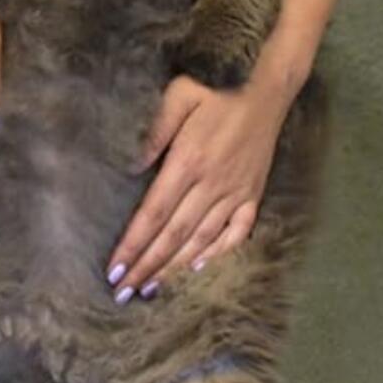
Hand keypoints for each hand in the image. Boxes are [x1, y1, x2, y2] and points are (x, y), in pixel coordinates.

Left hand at [104, 67, 291, 301]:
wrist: (267, 92)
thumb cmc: (217, 90)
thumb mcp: (180, 95)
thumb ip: (155, 130)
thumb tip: (133, 167)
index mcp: (188, 162)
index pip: (155, 213)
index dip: (134, 244)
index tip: (115, 269)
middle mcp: (211, 185)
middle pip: (173, 235)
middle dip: (147, 266)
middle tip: (124, 292)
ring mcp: (235, 193)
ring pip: (201, 239)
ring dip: (174, 267)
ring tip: (151, 288)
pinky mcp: (253, 195)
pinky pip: (235, 232)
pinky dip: (217, 252)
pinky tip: (198, 266)